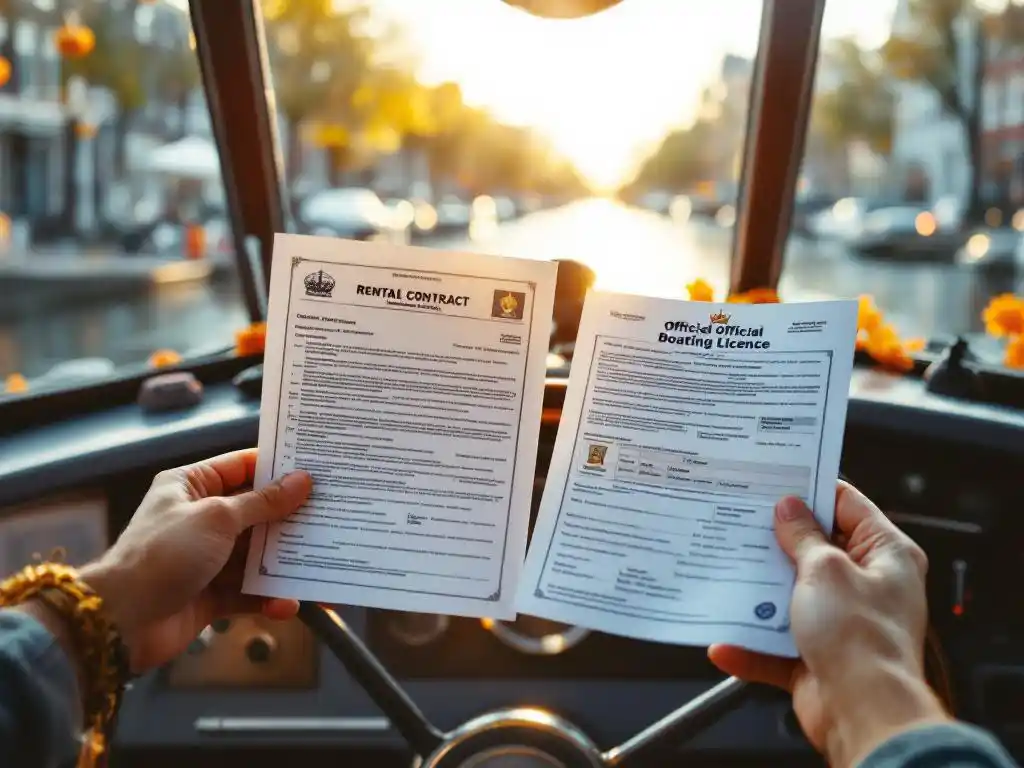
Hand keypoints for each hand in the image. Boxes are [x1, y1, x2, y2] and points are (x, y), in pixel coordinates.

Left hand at [79, 449, 311, 671]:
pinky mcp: (211, 594)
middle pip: (255, 513)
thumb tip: (302, 481)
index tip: (316, 468)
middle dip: (290, 518)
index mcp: (190, 487)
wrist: (120, 622)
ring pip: (257, 555)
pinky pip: (249, 591)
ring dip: (285, 562)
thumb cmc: (163, 554)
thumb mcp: (217, 518)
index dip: (277, 467)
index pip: (241, 467)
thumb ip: (262, 503)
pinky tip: (290, 603)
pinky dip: (269, 597)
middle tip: (331, 515)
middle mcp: (200, 518)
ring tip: (321, 563)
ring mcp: (206, 558)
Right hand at [708, 482, 949, 767]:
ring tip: (725, 570)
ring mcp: (842, 621)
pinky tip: (723, 640)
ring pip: (791, 594)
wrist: (863, 714)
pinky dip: (750, 643)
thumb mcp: (825, 569)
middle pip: (816, 549)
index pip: (848, 505)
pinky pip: (776, 642)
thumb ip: (803, 536)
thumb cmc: (860, 638)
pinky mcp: (818, 656)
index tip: (775, 479)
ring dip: (759, 590)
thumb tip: (790, 508)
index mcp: (886, 555)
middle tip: (740, 518)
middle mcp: (867, 585)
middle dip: (776, 539)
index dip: (811, 489)